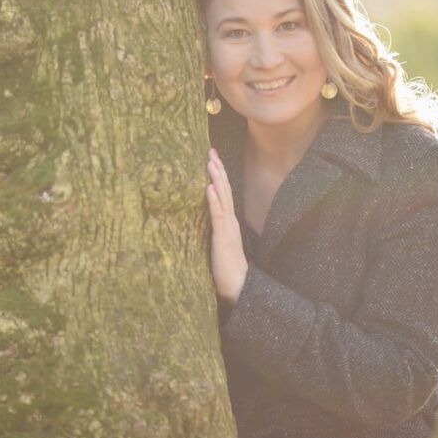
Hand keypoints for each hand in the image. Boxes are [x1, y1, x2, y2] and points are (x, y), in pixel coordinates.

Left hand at [206, 147, 248, 304]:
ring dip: (216, 178)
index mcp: (227, 222)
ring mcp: (227, 227)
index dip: (218, 175)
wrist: (239, 286)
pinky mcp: (223, 237)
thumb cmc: (225, 269)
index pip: (222, 193)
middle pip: (223, 189)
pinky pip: (218, 215)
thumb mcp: (216, 245)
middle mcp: (229, 221)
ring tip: (210, 161)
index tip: (211, 158)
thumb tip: (199, 223)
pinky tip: (210, 188)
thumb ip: (211, 232)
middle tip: (211, 151)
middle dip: (217, 169)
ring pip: (222, 197)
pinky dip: (214, 200)